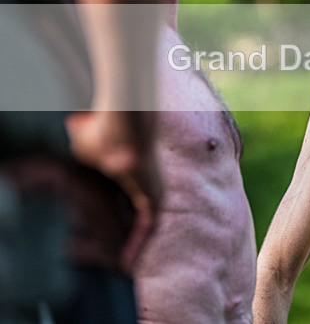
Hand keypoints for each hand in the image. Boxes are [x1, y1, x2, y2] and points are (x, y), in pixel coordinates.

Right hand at [65, 111, 161, 272]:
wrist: (122, 125)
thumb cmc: (100, 132)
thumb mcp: (85, 151)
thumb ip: (83, 159)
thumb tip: (71, 136)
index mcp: (132, 171)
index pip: (124, 202)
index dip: (116, 219)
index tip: (107, 238)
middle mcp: (148, 182)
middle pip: (135, 216)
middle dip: (125, 237)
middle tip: (116, 260)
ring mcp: (155, 189)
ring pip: (143, 224)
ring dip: (132, 245)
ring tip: (121, 266)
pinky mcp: (155, 197)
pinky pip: (147, 227)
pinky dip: (137, 244)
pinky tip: (126, 262)